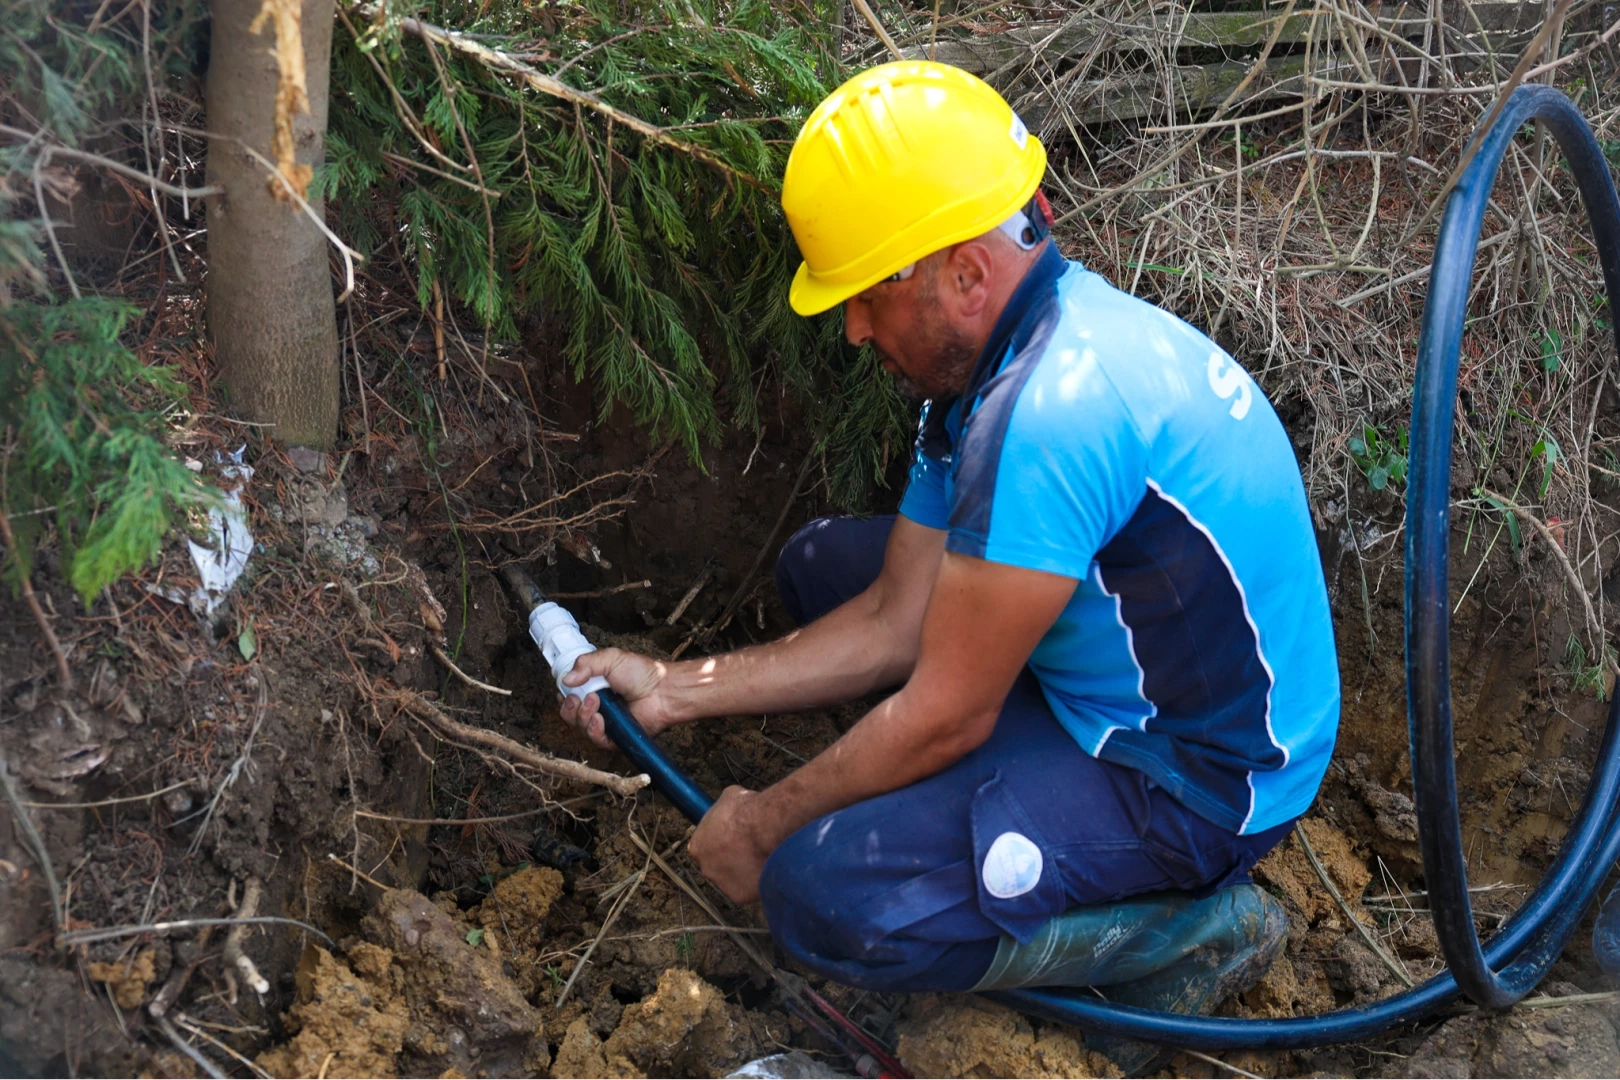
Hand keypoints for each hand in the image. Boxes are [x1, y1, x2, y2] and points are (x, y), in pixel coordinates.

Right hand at [558, 648, 680, 748]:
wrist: (663, 690)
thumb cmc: (642, 673)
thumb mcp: (611, 659)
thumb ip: (586, 664)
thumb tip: (565, 679)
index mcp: (594, 688)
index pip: (569, 697)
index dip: (564, 695)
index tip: (566, 689)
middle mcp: (597, 707)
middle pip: (570, 715)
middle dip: (569, 707)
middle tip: (578, 698)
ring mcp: (605, 723)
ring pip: (580, 728)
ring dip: (582, 716)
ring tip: (597, 703)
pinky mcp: (615, 738)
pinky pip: (596, 740)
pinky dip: (594, 730)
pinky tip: (600, 719)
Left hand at [688, 786, 771, 903]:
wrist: (763, 829)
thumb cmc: (745, 811)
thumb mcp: (730, 797)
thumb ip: (724, 808)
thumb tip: (730, 805)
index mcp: (698, 846)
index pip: (704, 850)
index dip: (719, 846)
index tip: (733, 842)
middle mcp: (705, 868)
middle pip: (717, 868)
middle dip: (731, 861)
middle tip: (750, 851)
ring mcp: (721, 884)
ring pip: (733, 881)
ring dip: (744, 874)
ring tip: (763, 859)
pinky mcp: (738, 896)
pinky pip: (748, 891)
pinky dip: (757, 883)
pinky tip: (767, 870)